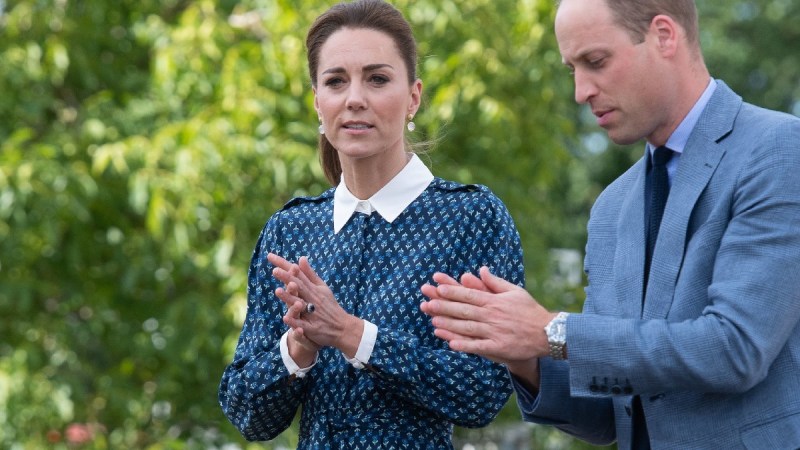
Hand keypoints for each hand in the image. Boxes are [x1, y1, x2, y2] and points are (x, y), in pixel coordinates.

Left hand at [269, 253, 362, 356]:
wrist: (343, 327)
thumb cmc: (330, 306)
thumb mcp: (322, 287)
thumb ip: (310, 274)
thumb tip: (301, 258)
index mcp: (314, 288)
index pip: (297, 274)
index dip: (284, 265)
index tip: (270, 256)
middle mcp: (313, 299)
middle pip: (299, 287)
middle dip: (287, 278)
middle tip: (275, 270)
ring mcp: (313, 313)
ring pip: (300, 304)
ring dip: (289, 298)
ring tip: (278, 291)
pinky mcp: (312, 328)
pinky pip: (302, 324)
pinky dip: (295, 322)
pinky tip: (286, 318)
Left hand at [420, 266, 554, 364]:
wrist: (548, 332)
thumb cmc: (530, 311)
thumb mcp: (515, 291)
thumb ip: (495, 282)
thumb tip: (481, 269)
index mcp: (494, 301)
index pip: (469, 295)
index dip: (453, 291)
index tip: (438, 287)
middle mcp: (492, 315)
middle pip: (464, 310)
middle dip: (444, 307)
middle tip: (427, 303)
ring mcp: (495, 331)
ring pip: (468, 328)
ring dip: (449, 325)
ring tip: (433, 322)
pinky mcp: (499, 347)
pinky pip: (479, 346)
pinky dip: (465, 345)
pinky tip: (451, 345)